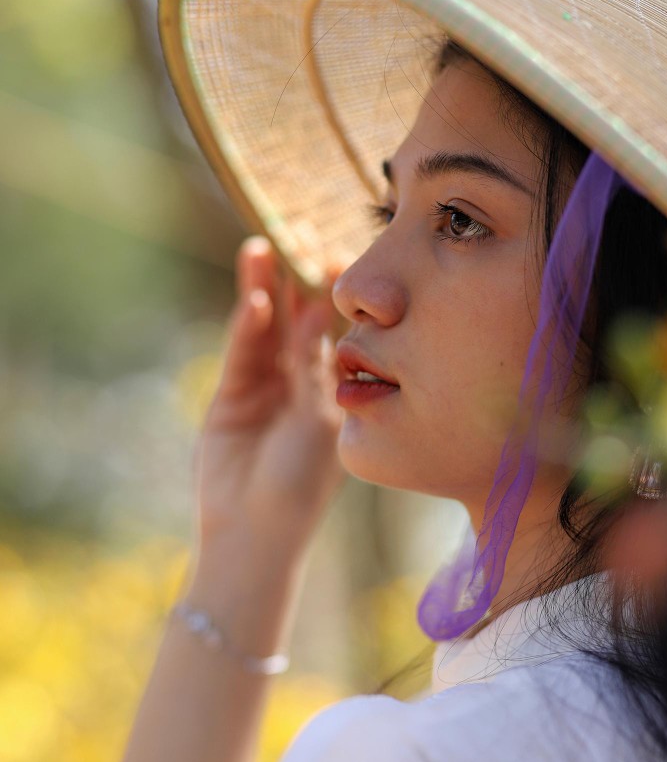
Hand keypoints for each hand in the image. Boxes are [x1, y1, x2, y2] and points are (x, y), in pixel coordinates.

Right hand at [192, 237, 345, 549]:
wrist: (255, 531)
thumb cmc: (302, 486)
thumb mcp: (318, 421)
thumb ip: (313, 366)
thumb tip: (319, 310)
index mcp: (333, 391)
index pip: (334, 330)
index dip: (334, 294)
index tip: (340, 252)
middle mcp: (299, 384)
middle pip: (295, 319)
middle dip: (294, 278)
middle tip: (295, 230)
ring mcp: (263, 388)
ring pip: (264, 329)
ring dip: (263, 290)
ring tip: (261, 245)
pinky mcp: (231, 397)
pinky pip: (242, 352)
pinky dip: (247, 325)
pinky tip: (256, 297)